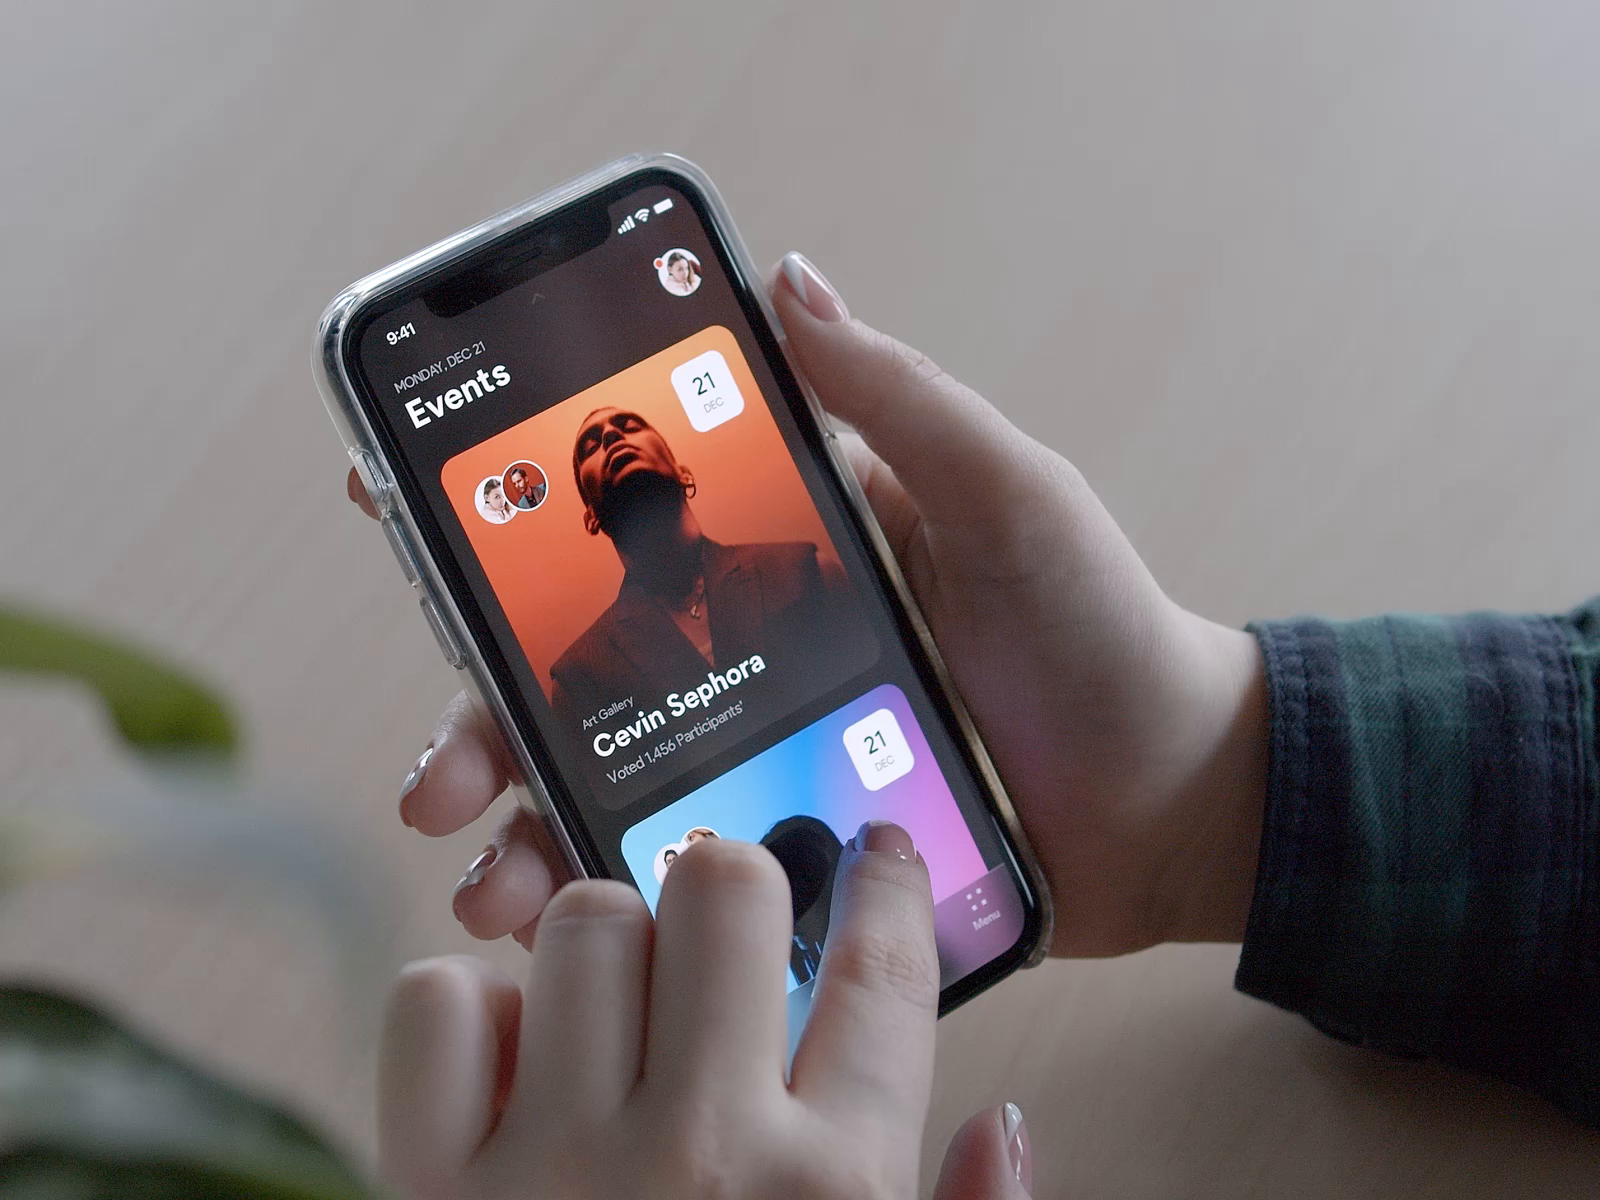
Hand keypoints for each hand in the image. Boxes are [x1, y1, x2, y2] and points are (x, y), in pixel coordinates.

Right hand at [356, 252, 1267, 954]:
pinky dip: (613, 906)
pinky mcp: (795, 858)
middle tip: (435, 773)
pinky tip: (566, 934)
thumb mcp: (1004, 492)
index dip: (503, 520)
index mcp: (779, 557)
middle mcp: (748, 655)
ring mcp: (765, 763)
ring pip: (606, 790)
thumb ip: (897, 398)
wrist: (1171, 800)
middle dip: (480, 717)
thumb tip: (789, 278)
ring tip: (483, 877)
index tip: (391, 501)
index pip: (616, 530)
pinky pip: (681, 880)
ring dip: (522, 829)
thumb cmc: (1097, 630)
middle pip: (575, 678)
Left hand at [378, 824, 1033, 1198]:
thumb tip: (1005, 1126)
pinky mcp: (433, 1189)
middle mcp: (700, 1153)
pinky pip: (437, 1002)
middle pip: (723, 891)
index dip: (887, 885)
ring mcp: (557, 1166)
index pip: (883, 976)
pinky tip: (516, 1069)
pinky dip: (469, 1014)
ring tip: (618, 1013)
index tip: (876, 847)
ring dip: (604, 946)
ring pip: (582, 920)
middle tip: (725, 931)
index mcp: (835, 1191)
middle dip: (732, 890)